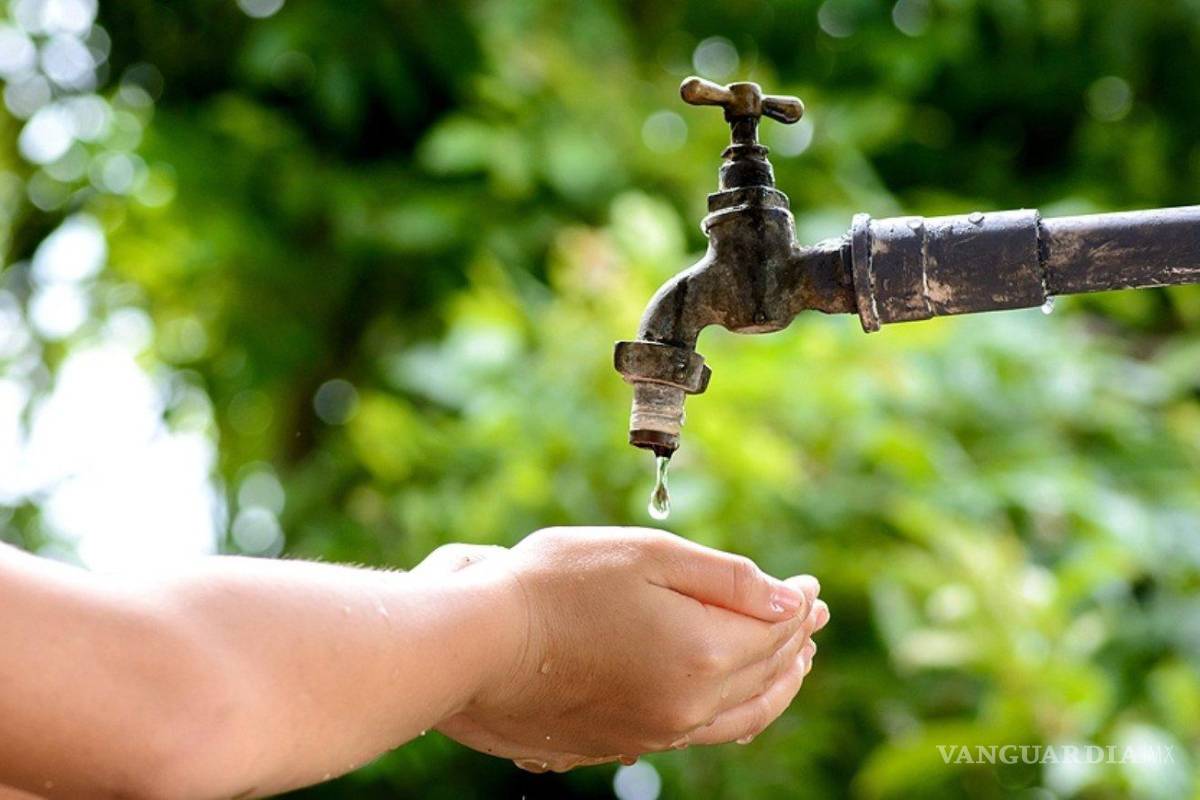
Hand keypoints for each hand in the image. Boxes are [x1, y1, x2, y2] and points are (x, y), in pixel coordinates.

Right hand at [428, 528, 828, 771]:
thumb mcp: (647, 556)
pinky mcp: (625, 741)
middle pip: (766, 674)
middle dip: (795, 642)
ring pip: (743, 715)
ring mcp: (657, 731)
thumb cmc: (556, 585)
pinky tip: (733, 698)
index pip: (775, 630)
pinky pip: (703, 733)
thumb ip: (727, 579)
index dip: (797, 603)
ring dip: (775, 683)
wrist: (477, 646)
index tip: (809, 584)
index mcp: (703, 654)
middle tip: (810, 617)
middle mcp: (689, 706)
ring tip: (791, 660)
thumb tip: (790, 599)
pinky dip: (736, 711)